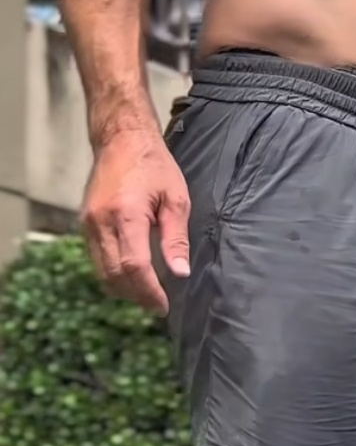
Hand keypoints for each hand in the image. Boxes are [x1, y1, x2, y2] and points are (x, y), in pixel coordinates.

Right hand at [82, 127, 190, 315]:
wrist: (121, 140)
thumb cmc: (154, 165)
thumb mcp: (176, 199)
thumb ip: (176, 238)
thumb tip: (179, 273)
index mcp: (126, 214)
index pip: (134, 266)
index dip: (149, 291)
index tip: (163, 305)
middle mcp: (101, 222)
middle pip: (115, 275)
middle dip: (137, 296)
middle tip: (158, 305)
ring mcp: (88, 223)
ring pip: (102, 272)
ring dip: (123, 289)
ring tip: (147, 295)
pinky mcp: (85, 224)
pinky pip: (96, 259)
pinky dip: (113, 274)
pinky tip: (132, 276)